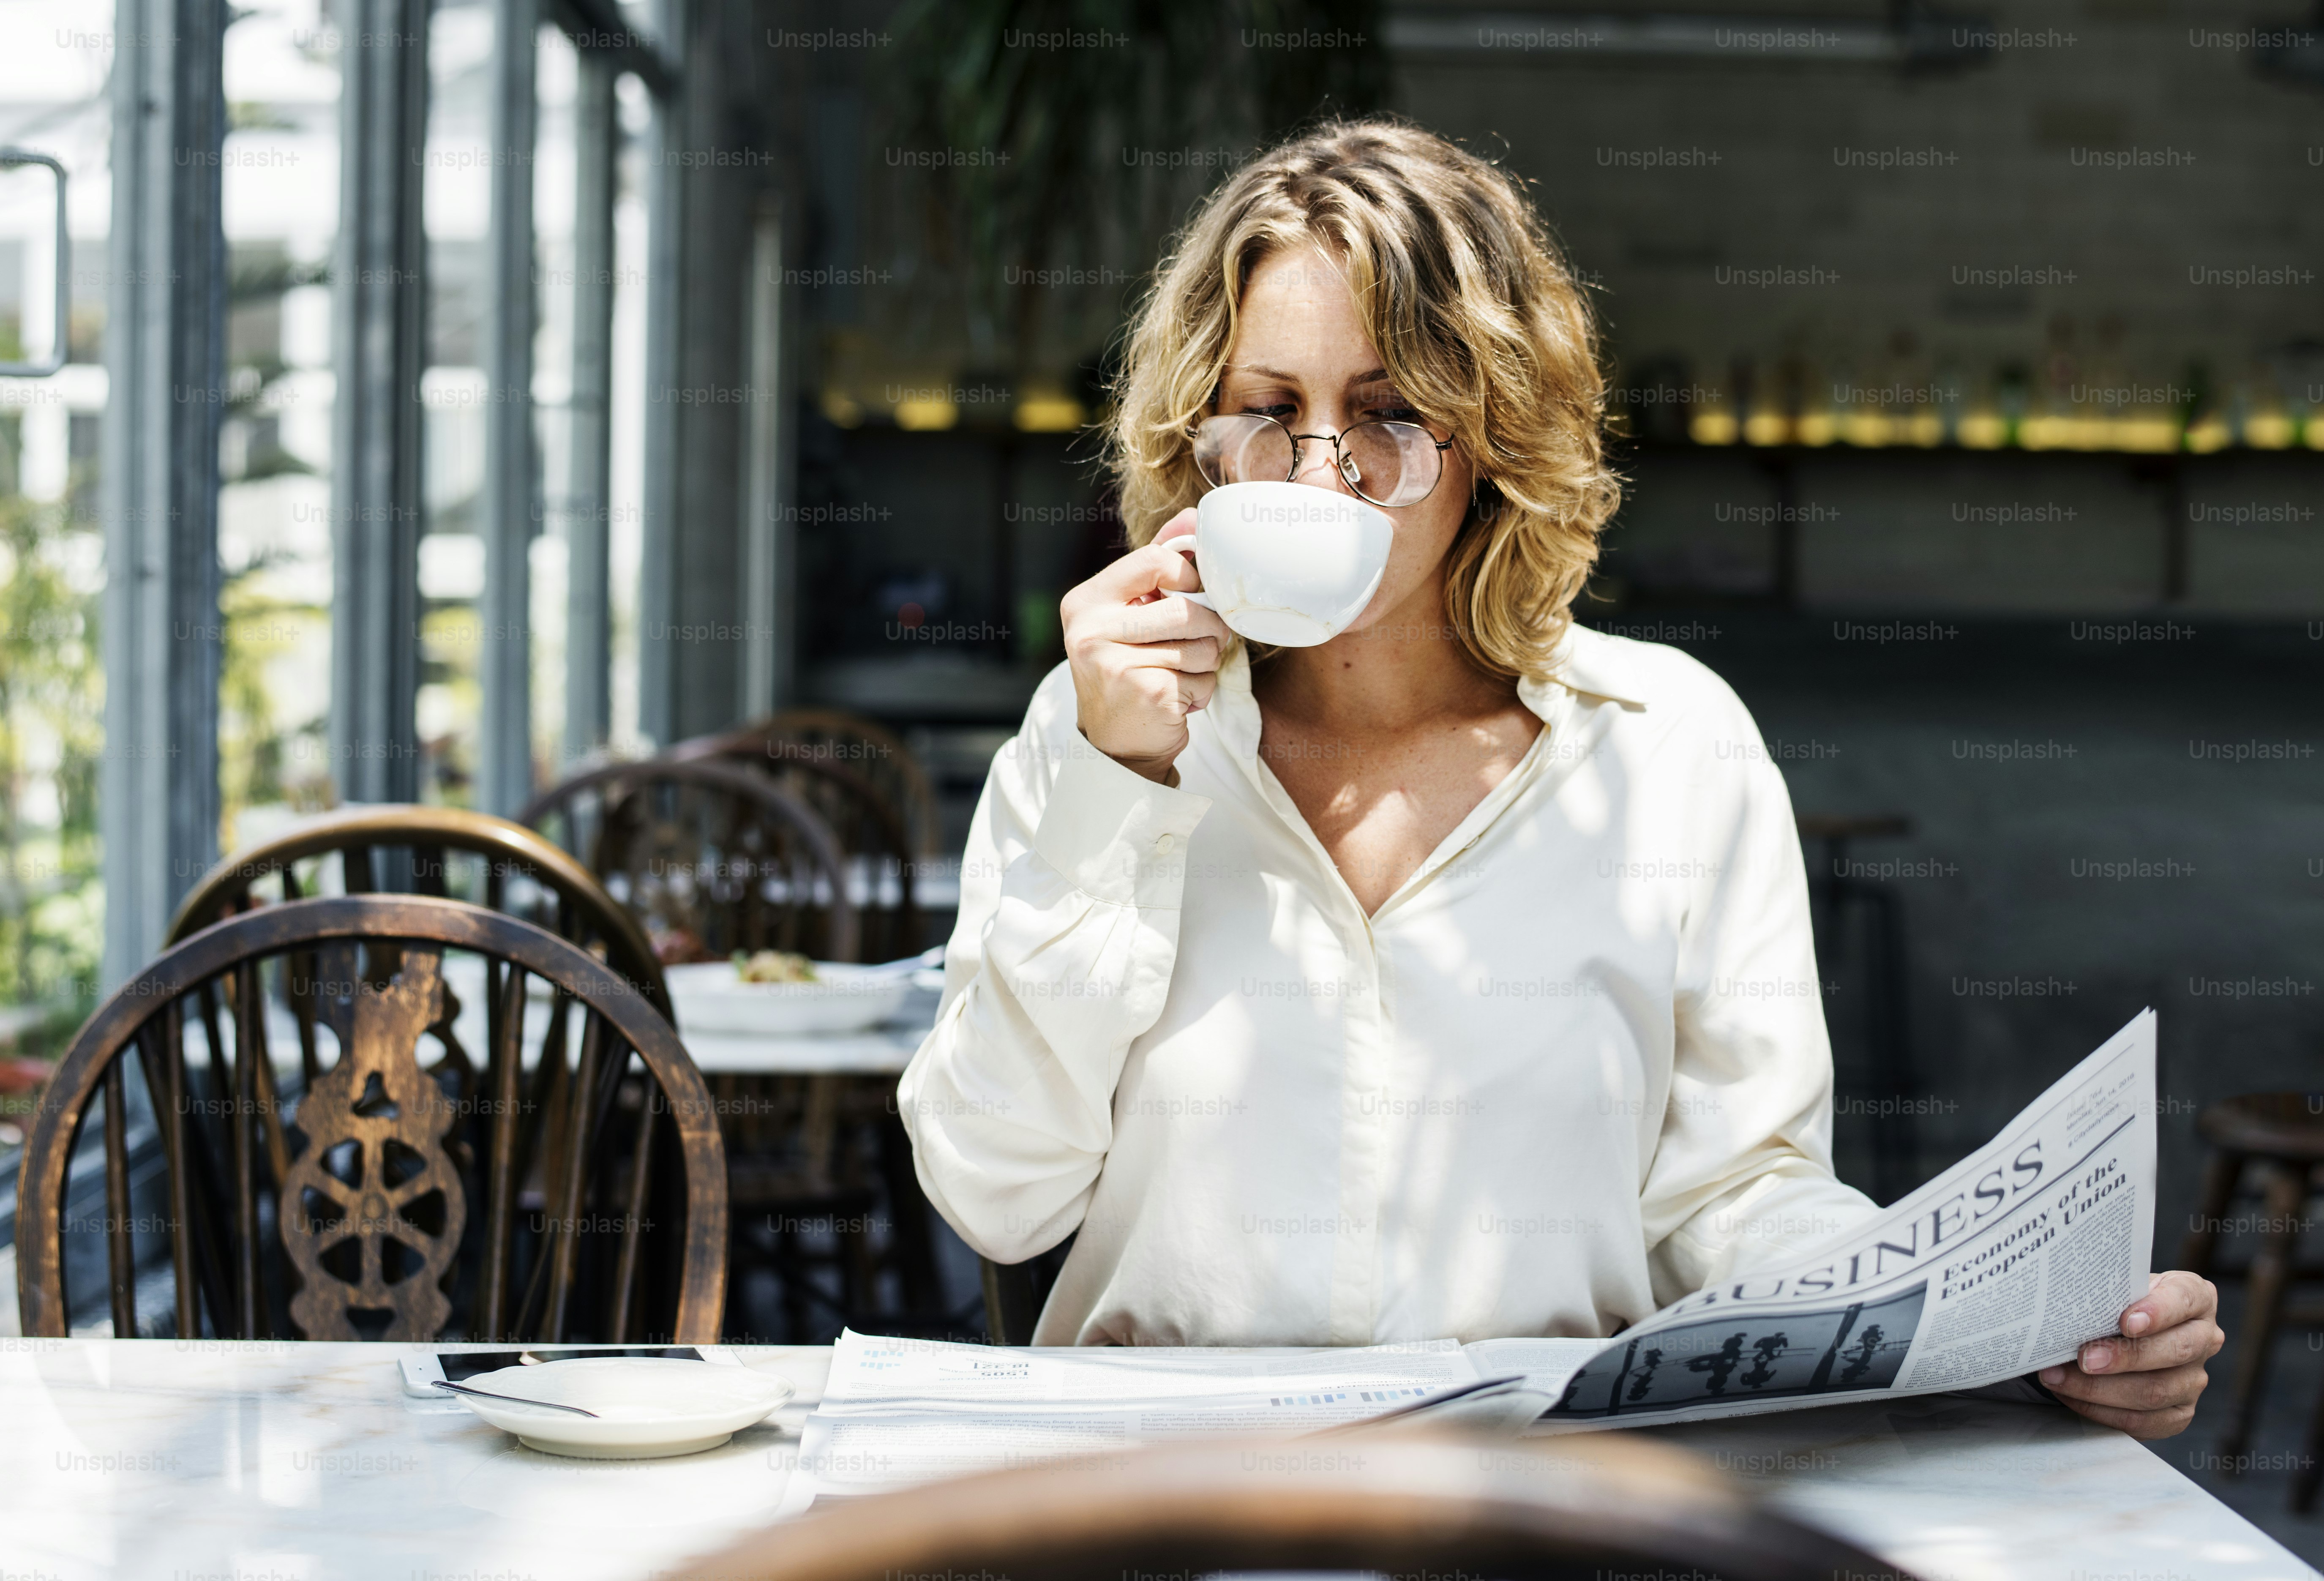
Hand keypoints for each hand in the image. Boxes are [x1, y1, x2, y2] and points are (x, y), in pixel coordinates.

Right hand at [1061, 509, 1228, 781]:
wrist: (1114, 744)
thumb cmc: (1127, 667)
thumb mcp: (1130, 612)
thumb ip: (1158, 565)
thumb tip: (1194, 517)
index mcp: (1086, 601)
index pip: (1157, 560)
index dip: (1188, 577)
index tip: (1189, 595)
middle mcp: (1092, 630)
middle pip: (1186, 607)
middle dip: (1207, 628)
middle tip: (1197, 643)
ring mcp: (1116, 664)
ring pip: (1201, 645)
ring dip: (1205, 663)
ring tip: (1179, 674)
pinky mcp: (1146, 694)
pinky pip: (1203, 679)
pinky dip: (1201, 691)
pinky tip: (1176, 699)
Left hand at [2038, 1270, 2222, 1438]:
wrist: (2121, 1333)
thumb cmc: (2119, 1304)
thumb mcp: (2118, 1288)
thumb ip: (2109, 1293)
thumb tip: (2069, 1304)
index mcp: (2195, 1298)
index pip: (2185, 1299)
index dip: (2158, 1311)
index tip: (2125, 1321)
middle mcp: (2203, 1338)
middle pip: (2175, 1351)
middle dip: (2125, 1357)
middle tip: (2084, 1358)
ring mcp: (2193, 1379)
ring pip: (2156, 1391)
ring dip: (2100, 1388)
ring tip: (2059, 1377)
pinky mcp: (2178, 1413)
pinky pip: (2143, 1420)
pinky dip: (2101, 1410)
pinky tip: (2071, 1396)